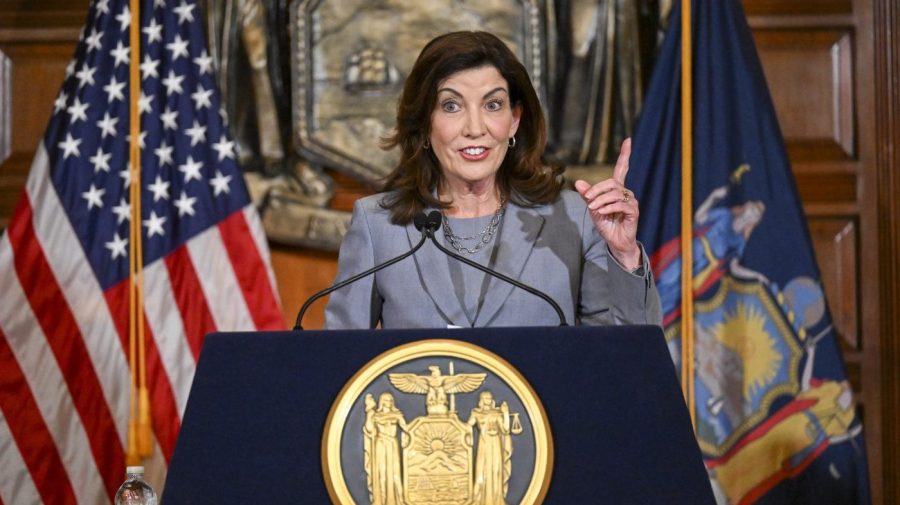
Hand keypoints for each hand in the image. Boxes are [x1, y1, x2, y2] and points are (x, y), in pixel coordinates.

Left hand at [574, 138, 640, 269]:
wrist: (615, 241)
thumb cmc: (606, 224)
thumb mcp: (593, 208)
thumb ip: (587, 195)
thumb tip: (577, 182)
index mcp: (617, 189)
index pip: (622, 168)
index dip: (625, 154)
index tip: (628, 140)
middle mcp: (626, 192)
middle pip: (612, 182)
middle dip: (597, 190)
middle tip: (587, 200)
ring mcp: (632, 201)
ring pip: (615, 193)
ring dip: (600, 201)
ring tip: (593, 209)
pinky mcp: (634, 211)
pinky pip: (620, 204)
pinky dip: (608, 207)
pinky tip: (601, 213)